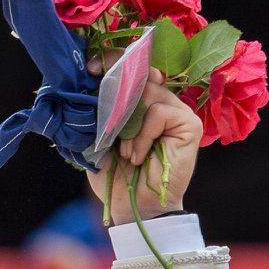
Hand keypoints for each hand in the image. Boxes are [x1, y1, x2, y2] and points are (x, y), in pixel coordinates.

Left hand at [86, 68, 202, 224]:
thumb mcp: (96, 139)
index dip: (113, 61)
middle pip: (139, 74)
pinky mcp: (189, 124)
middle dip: (116, 90)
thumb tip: (79, 86)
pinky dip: (142, 135)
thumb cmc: (116, 176)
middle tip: (102, 108)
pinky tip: (137, 155)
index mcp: (138, 102)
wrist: (134, 206)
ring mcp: (176, 111)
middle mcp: (159, 101)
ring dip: (128, 123)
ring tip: (125, 151)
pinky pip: (159, 112)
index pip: (130, 68)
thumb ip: (95, 113)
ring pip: (147, 92)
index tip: (91, 68)